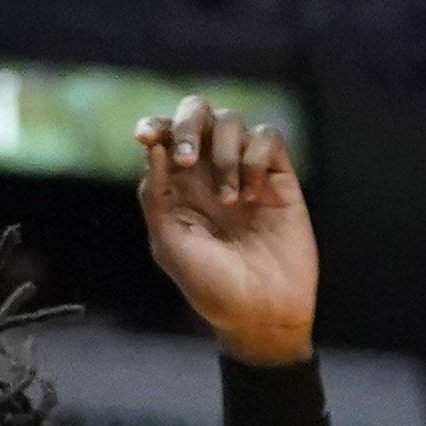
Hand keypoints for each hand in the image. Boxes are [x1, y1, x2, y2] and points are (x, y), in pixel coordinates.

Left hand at [135, 96, 315, 365]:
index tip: (146, 137)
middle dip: (189, 124)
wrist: (261, 312)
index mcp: (176, 185)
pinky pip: (268, 138)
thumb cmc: (210, 286)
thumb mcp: (170, 244)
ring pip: (233, 121)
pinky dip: (255, 158)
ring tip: (229, 201)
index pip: (164, 136)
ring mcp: (244, 172)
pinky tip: (252, 195)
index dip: (155, 125)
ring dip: (225, 154)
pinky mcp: (279, 178)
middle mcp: (208, 172)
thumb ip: (156, 196)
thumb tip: (153, 148)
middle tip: (187, 161)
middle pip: (198, 113)